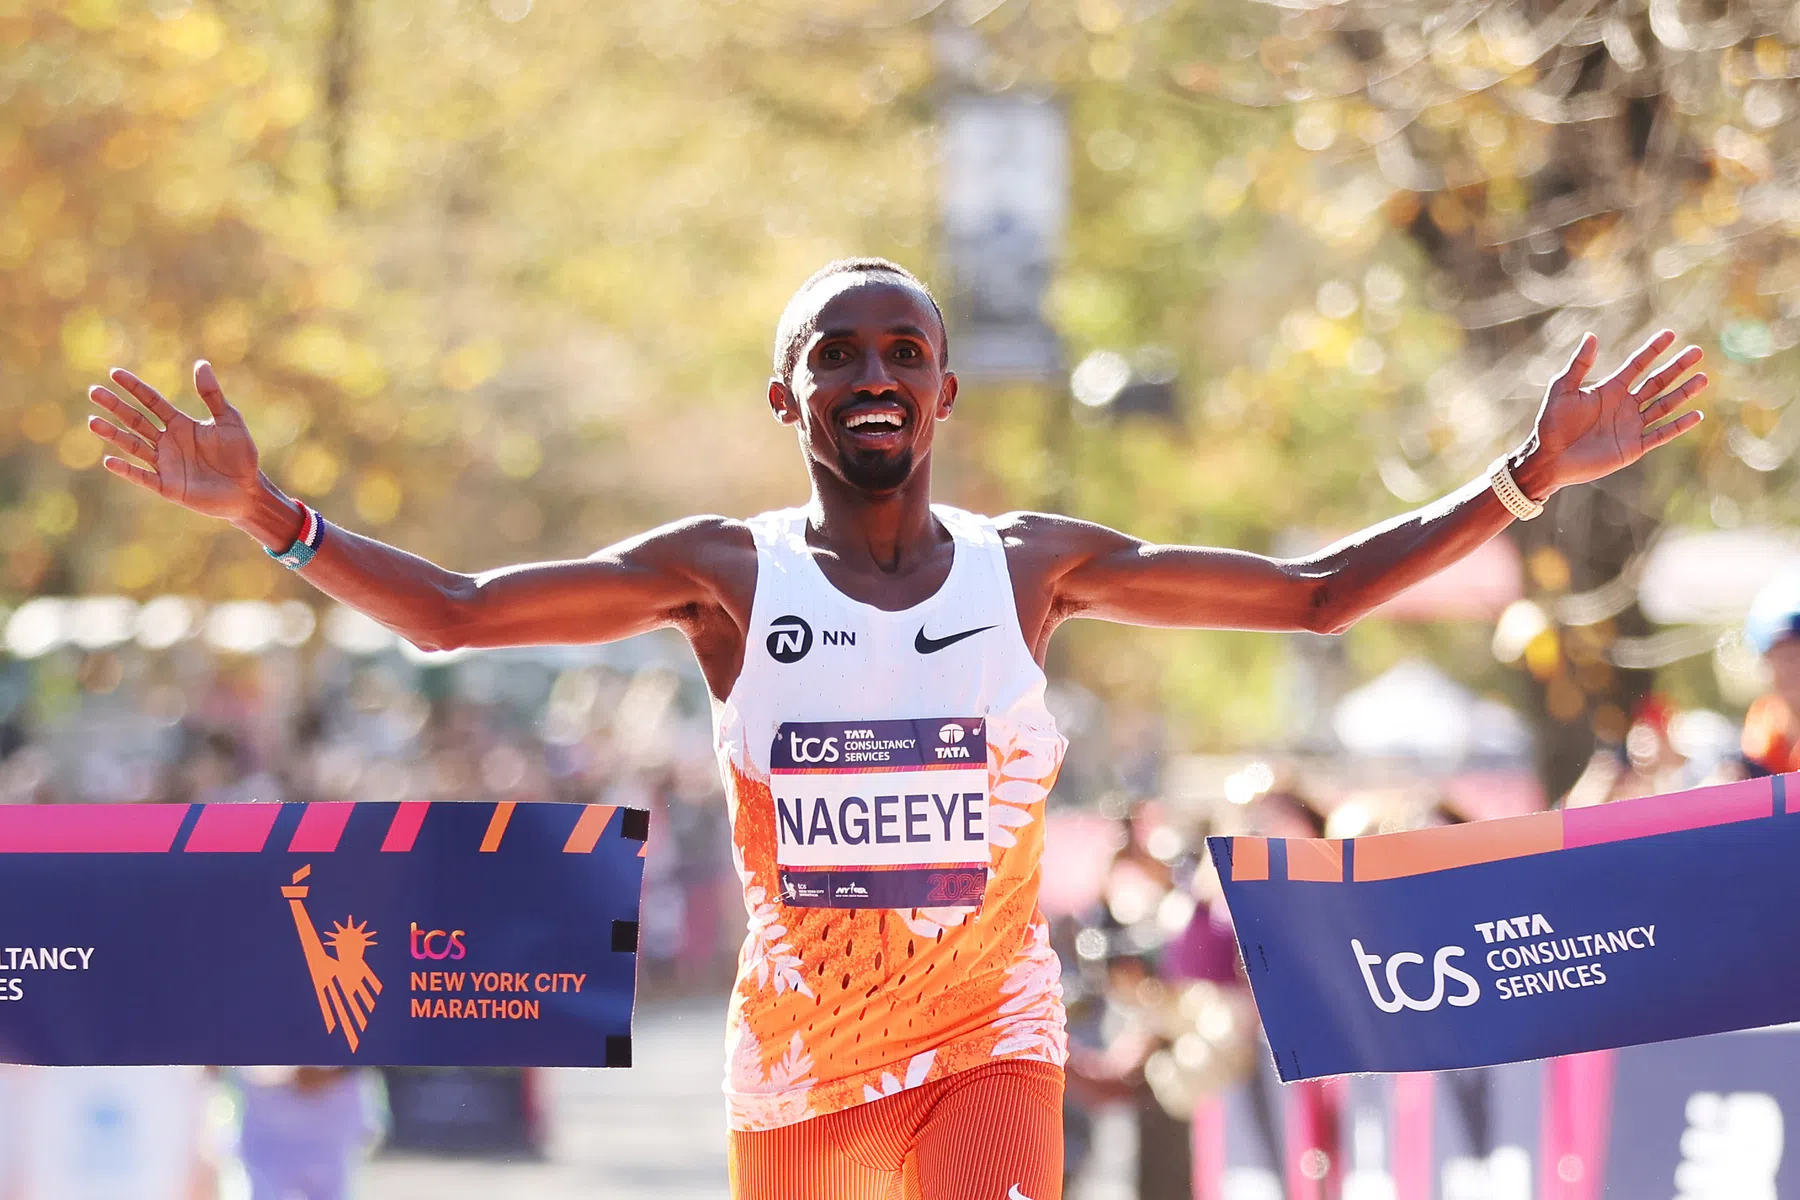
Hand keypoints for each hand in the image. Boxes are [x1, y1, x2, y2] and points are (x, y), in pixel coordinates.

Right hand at [87, 361, 261, 520]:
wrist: (248, 489)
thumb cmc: (241, 454)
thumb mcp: (229, 420)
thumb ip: (212, 395)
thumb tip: (201, 363)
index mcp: (180, 424)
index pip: (151, 401)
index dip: (134, 387)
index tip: (114, 373)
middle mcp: (167, 442)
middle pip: (135, 420)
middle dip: (115, 406)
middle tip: (94, 391)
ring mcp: (165, 464)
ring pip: (133, 446)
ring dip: (113, 435)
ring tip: (93, 422)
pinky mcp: (167, 486)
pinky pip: (143, 477)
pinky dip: (127, 470)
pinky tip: (109, 461)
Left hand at [1525, 330, 1706, 492]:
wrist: (1549, 459)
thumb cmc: (1551, 424)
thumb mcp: (1562, 390)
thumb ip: (1579, 365)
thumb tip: (1591, 336)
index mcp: (1609, 390)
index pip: (1637, 365)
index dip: (1653, 350)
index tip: (1671, 334)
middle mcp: (1624, 405)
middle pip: (1657, 382)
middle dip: (1677, 367)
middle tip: (1697, 352)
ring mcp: (1631, 426)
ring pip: (1664, 405)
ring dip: (1683, 393)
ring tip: (1703, 379)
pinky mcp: (1633, 446)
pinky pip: (1661, 434)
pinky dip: (1678, 425)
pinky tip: (1696, 414)